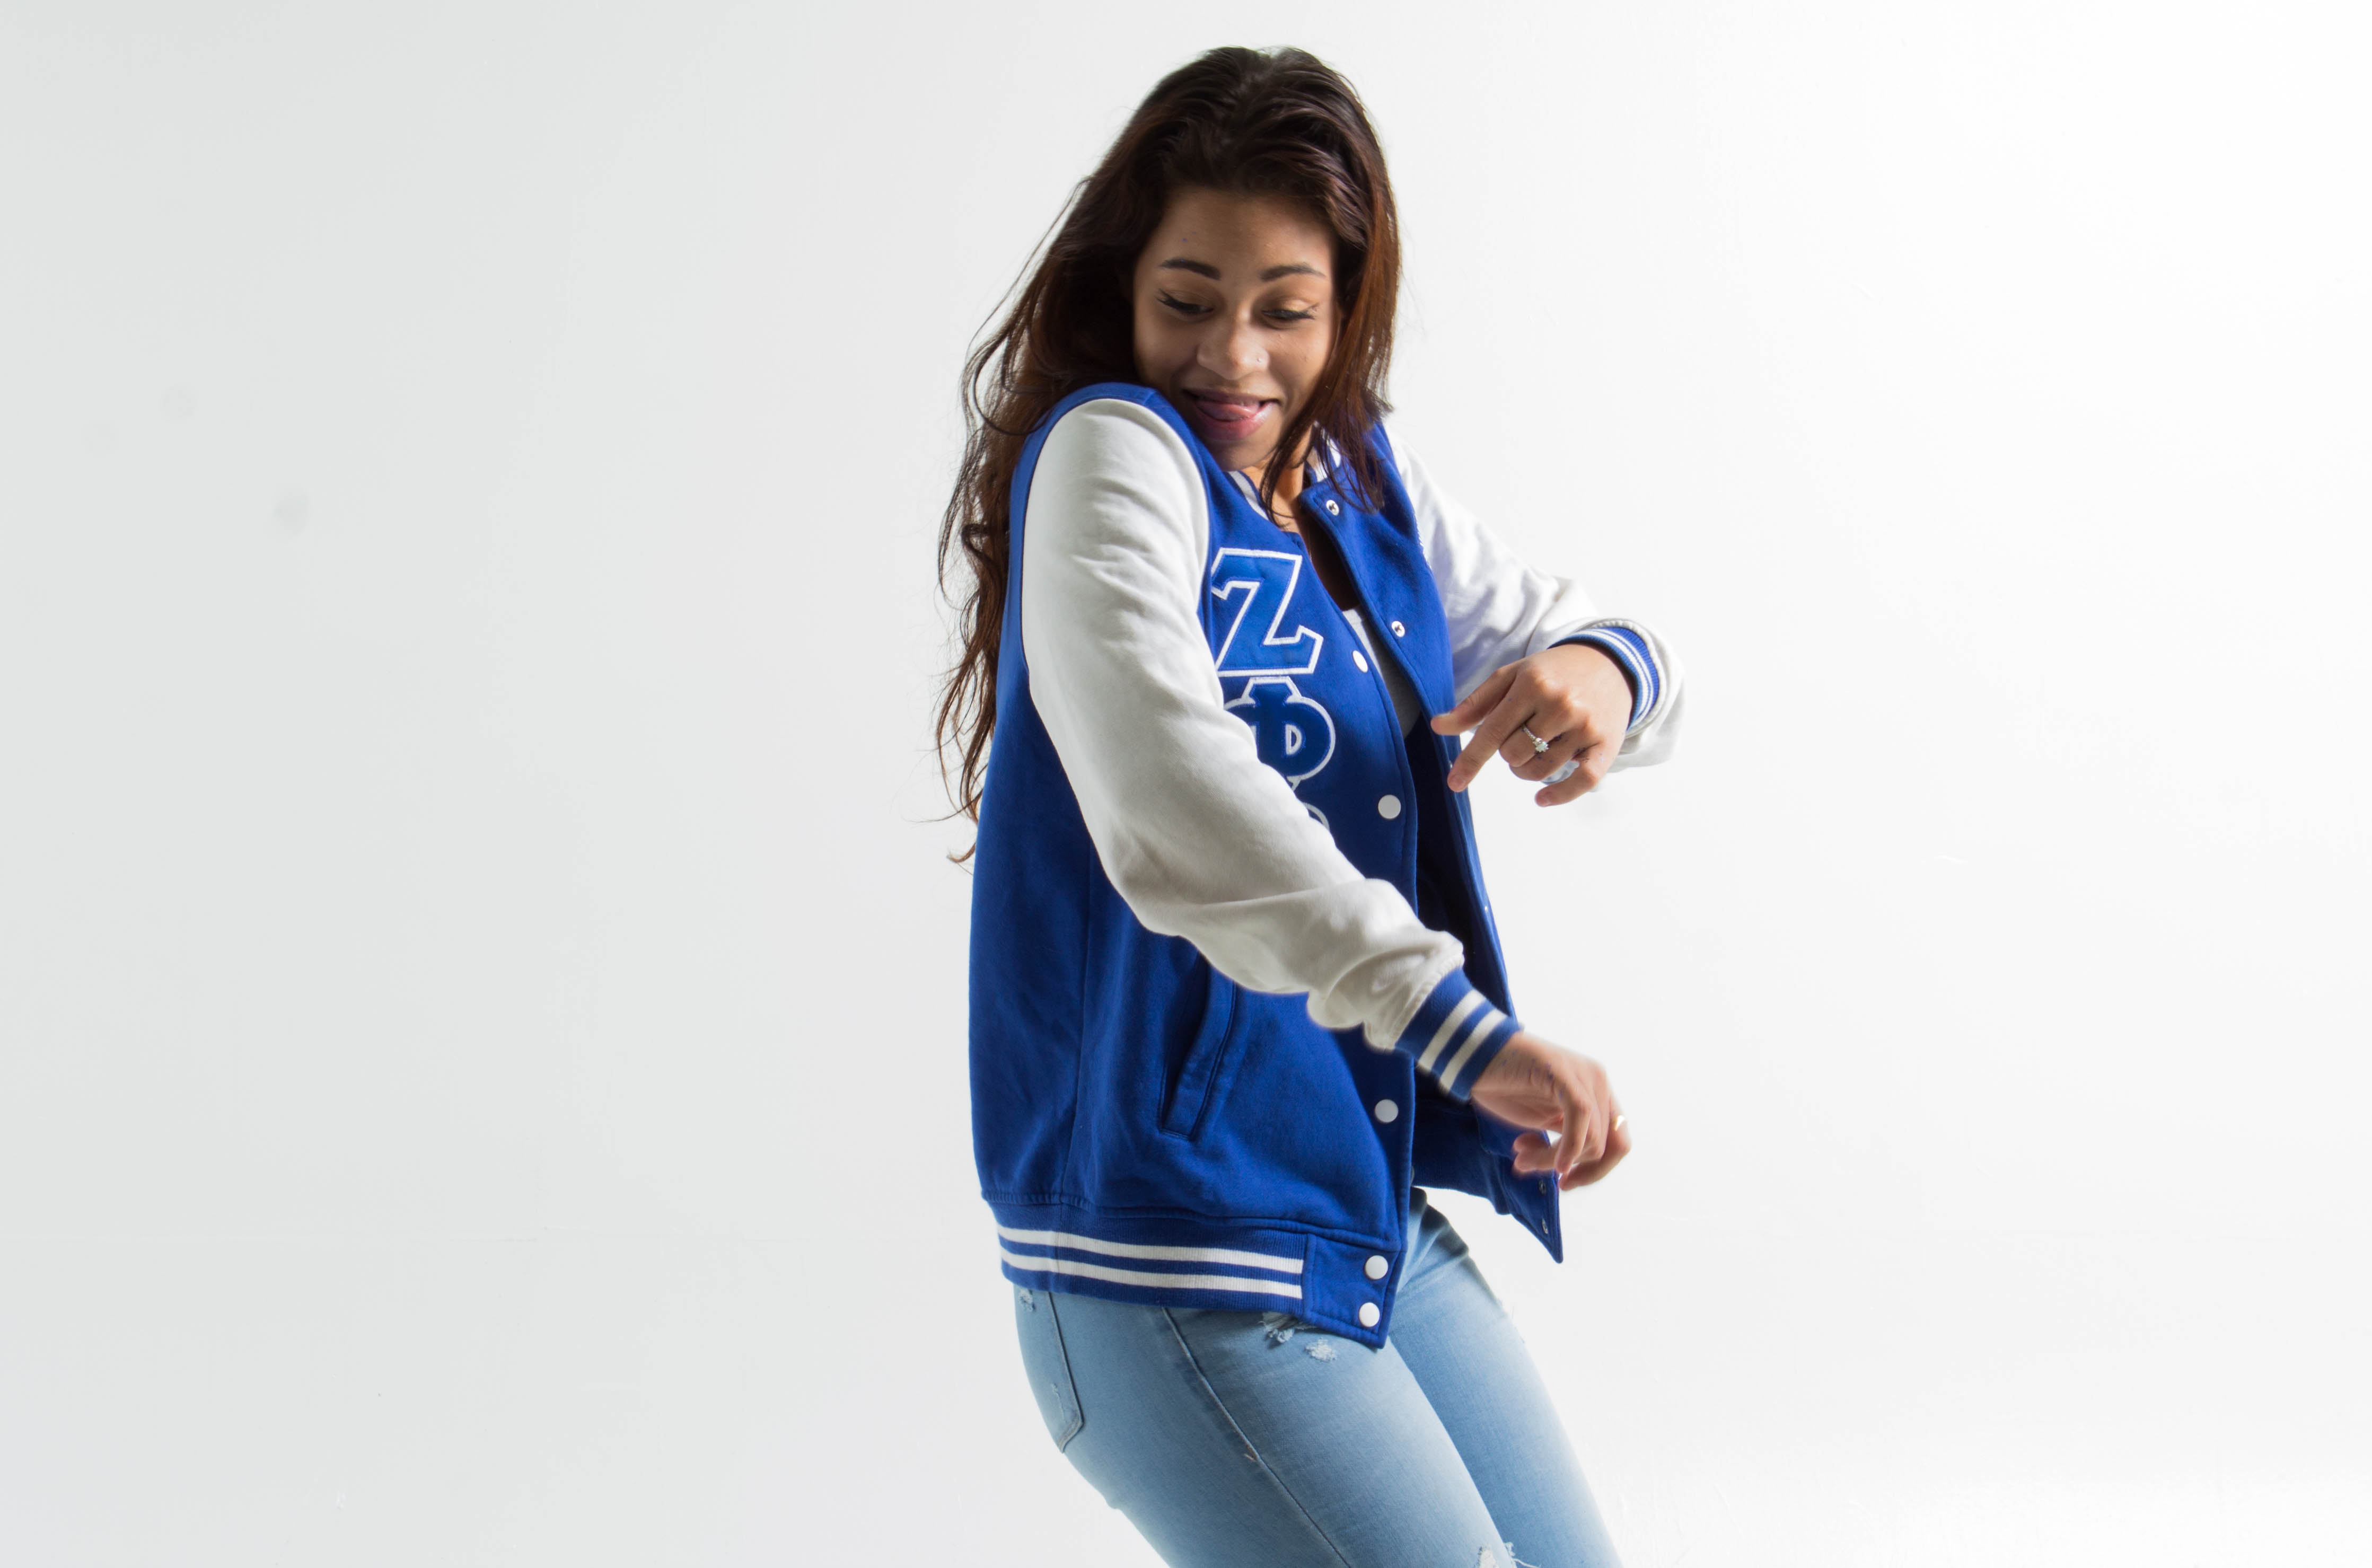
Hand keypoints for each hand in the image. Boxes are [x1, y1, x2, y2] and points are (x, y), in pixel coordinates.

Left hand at [1430, 643, 1631, 804]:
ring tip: (1537, 748)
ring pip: (1539, 771)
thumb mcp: (1512, 677)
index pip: (1492, 731)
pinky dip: (1558, 795)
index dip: (1471, 760)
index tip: (1455, 783)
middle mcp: (1561, 704)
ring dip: (1528, 769)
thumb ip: (1475, 705)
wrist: (1610, 664)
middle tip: (1521, 735)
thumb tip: (1438, 727)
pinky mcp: (1606, 744)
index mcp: (1532, 684)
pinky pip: (1581, 782)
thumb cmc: (1552, 673)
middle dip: (1508, 753)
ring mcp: (1585, 725)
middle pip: (1513, 755)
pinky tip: (1541, 799)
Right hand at [1466, 1031, 1630, 1189]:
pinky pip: (1580, 1116)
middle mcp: (1598, 1083)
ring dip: (1550, 1159)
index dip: (1595, 1171)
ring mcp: (1584, 1076)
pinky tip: (1553, 1164)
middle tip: (1530, 1167)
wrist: (1475, 1057)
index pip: (1618, 1142)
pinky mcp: (1564, 1073)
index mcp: (1597, 1093)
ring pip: (1589, 1140)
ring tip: (1520, 1154)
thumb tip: (1571, 1172)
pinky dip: (1570, 1148)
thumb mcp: (1545, 1119)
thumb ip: (1566, 1138)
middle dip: (1569, 1167)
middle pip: (1606, 1146)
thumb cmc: (1506, 1086)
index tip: (1564, 1183)